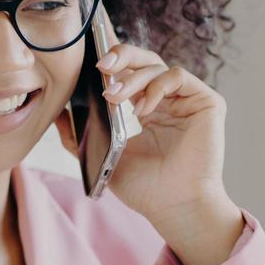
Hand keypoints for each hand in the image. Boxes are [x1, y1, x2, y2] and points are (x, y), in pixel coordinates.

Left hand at [54, 4, 232, 232]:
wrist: (175, 209)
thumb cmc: (146, 189)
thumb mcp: (104, 159)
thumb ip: (79, 138)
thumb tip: (57, 116)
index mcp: (145, 108)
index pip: (127, 72)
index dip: (110, 59)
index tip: (89, 55)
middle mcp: (167, 100)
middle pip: (142, 61)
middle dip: (119, 56)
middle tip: (100, 65)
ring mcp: (187, 100)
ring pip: (156, 66)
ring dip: (132, 78)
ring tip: (114, 97)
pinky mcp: (207, 102)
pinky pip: (178, 76)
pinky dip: (157, 86)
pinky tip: (144, 108)